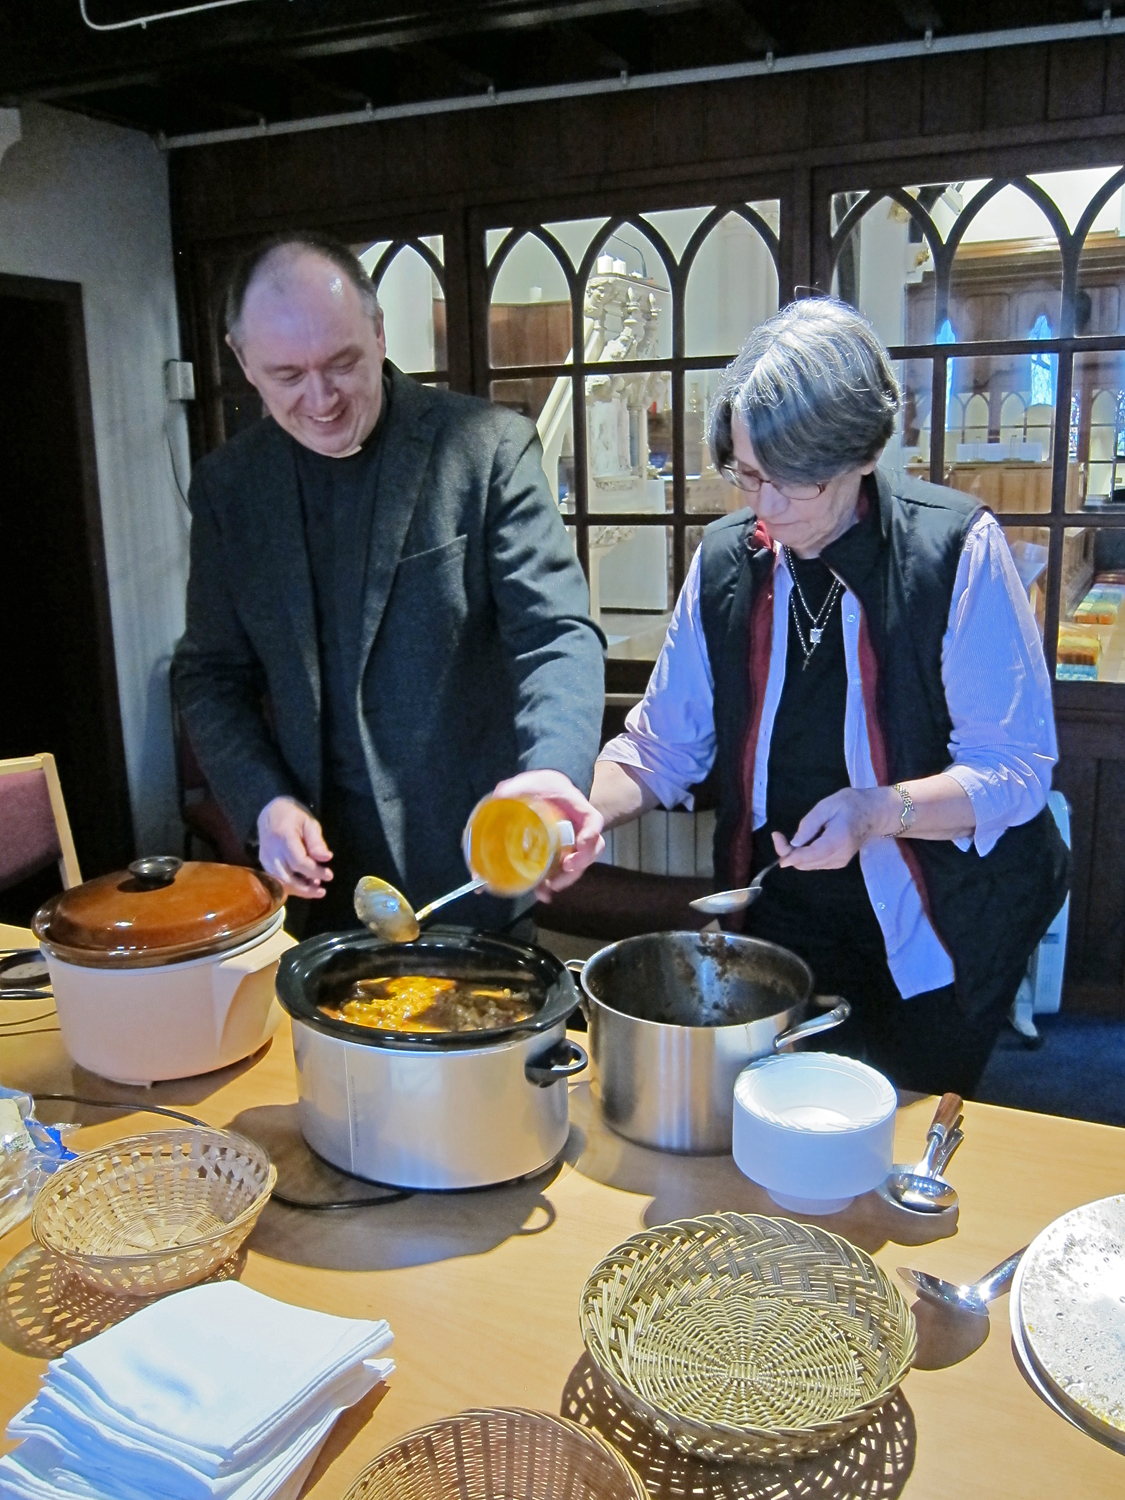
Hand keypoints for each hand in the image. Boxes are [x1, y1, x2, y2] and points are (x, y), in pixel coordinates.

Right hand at [257, 796, 333, 897]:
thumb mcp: (309, 823)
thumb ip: (316, 842)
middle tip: (322, 891)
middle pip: (287, 877)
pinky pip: (276, 880)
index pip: (298, 861)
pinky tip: (304, 885)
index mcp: (284, 836)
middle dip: (306, 888)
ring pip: (280, 882)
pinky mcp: (262, 863)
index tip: (329, 875)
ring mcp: (265, 858)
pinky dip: (290, 886)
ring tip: (316, 889)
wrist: (270, 812)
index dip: (314, 871)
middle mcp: (272, 850)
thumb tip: (326, 858)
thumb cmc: (293, 816)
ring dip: (299, 890)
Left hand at [490, 770, 604, 899]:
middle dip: (580, 863)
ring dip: (567, 879)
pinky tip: (541, 892)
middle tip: (565, 869)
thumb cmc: (538, 785)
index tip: (582, 843)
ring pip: (579, 864)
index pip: (593, 820)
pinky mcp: (561, 853)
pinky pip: (564, 870)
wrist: (541, 790)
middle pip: (591, 849)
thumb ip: (512, 789)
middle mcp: (578, 826)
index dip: (591, 833)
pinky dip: (554, 882)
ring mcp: (572, 841)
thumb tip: (498, 799)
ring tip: (547, 888)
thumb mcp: (525, 782)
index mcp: (574, 805)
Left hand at [772, 787, 897, 870]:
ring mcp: (839, 862)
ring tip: (802, 834)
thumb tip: (793, 843)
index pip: (806, 856)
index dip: (787, 851)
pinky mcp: (838, 863)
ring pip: (807, 865)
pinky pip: (815, 863)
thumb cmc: (851, 804)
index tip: (776, 836)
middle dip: (789, 852)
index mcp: (836, 842)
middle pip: (804, 863)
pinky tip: (811, 840)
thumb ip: (809, 825)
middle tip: (782, 835)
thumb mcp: (827, 806)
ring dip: (797, 854)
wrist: (874, 813)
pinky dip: (806, 855)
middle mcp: (838, 857)